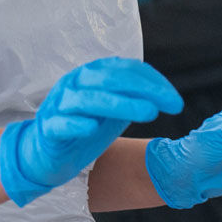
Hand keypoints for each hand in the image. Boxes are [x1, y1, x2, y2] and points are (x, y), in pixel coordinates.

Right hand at [0, 57, 181, 205]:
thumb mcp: (115, 109)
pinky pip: (60, 125)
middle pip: (109, 80)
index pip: (125, 69)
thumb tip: (168, 97)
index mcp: (92, 76)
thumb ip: (135, 97)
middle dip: (144, 89)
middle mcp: (74, 85)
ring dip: (120, 104)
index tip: (175, 101)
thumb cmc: (85, 125)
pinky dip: (76, 125)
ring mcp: (59, 107)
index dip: (154, 82)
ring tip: (149, 112)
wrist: (46, 152)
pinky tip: (93, 129)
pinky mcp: (48, 130)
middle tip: (172, 104)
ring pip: (87, 100)